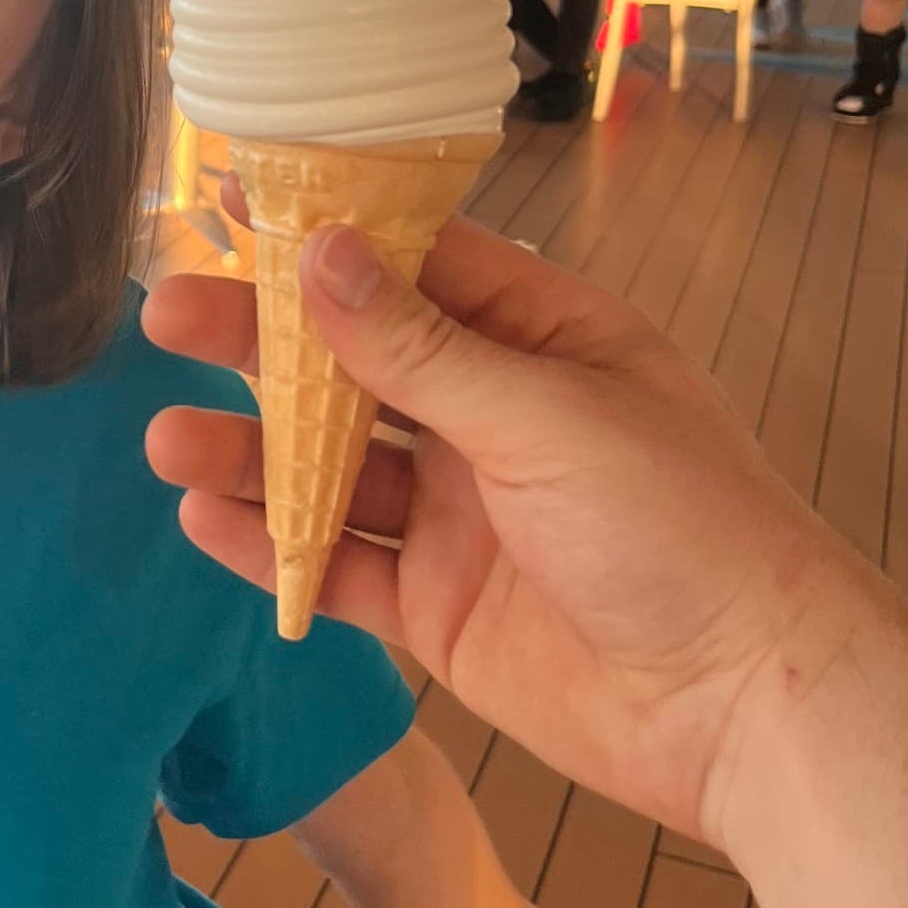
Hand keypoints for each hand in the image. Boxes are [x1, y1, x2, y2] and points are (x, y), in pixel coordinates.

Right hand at [142, 208, 842, 848]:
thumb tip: (320, 252)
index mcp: (543, 342)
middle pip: (354, 365)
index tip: (229, 202)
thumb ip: (422, 349)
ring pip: (333, 469)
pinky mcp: (436, 607)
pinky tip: (206, 520)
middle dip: (260, 343)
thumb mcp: (548, 416)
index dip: (323, 235)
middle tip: (165, 314)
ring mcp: (460, 515)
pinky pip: (340, 565)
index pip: (417, 265)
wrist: (743, 705)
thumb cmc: (683, 529)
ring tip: (166, 440)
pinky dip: (273, 547)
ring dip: (251, 454)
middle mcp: (493, 419)